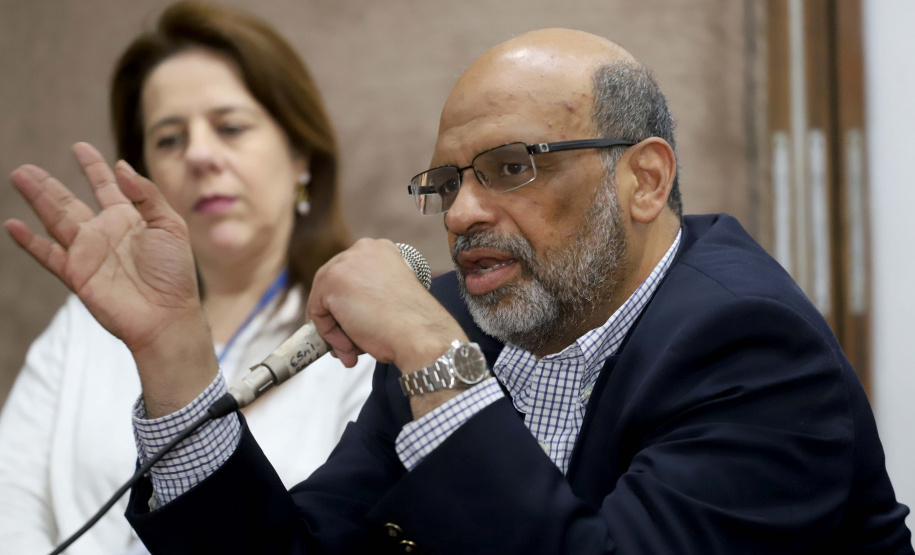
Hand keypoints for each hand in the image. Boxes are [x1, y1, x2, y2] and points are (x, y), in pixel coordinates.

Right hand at [6, 143, 215, 415]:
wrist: (167, 315)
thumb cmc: (175, 273)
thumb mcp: (171, 226)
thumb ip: (147, 195)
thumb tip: (122, 165)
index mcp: (130, 219)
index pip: (106, 187)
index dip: (94, 167)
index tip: (79, 147)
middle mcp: (105, 233)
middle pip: (70, 201)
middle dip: (48, 184)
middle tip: (27, 167)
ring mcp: (88, 253)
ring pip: (55, 219)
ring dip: (37, 199)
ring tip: (19, 176)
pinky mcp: (77, 274)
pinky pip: (47, 254)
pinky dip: (29, 241)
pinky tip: (12, 225)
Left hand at [306, 238, 466, 371]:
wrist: (420, 334)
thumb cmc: (412, 323)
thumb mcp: (390, 296)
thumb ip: (367, 293)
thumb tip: (343, 311)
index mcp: (380, 249)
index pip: (351, 276)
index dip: (351, 305)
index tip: (359, 326)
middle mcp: (361, 249)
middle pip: (333, 286)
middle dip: (340, 319)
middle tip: (352, 344)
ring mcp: (344, 263)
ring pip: (324, 301)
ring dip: (337, 330)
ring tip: (354, 350)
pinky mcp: (330, 282)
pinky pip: (318, 314)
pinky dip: (330, 335)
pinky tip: (351, 346)